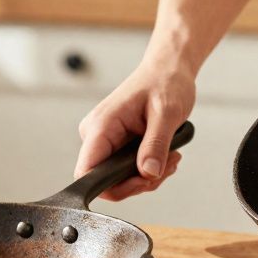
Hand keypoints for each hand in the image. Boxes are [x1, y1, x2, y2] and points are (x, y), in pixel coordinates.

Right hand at [74, 58, 195, 199]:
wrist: (168, 69)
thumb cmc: (165, 82)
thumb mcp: (167, 113)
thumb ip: (156, 145)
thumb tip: (148, 174)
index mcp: (101, 126)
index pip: (87, 172)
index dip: (114, 187)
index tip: (145, 180)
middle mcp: (97, 134)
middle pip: (107, 181)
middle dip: (140, 181)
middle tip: (167, 166)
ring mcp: (106, 140)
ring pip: (120, 178)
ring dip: (149, 175)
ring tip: (171, 156)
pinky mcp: (116, 143)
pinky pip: (127, 169)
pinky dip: (149, 168)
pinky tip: (166, 155)